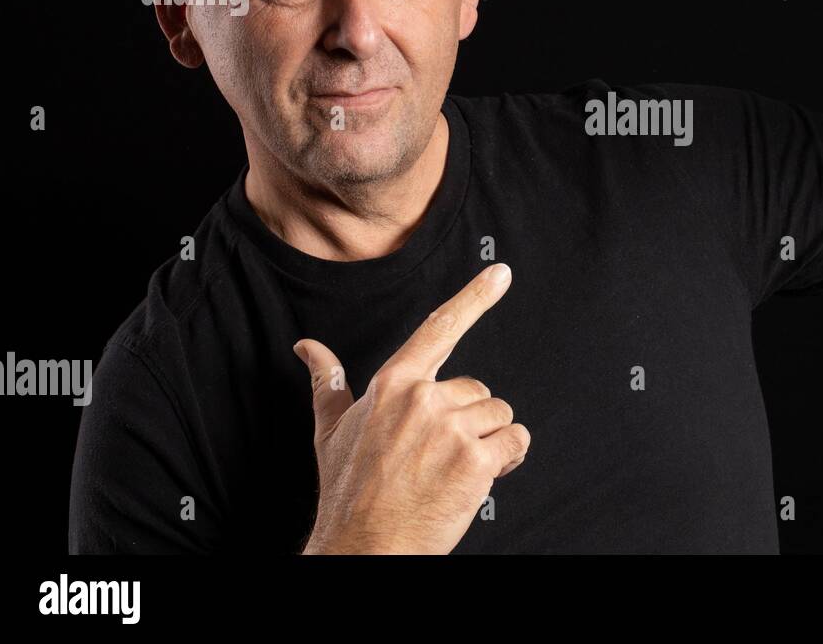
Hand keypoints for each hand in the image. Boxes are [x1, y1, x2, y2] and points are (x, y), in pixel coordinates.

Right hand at [293, 263, 529, 553]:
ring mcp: (449, 429)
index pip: (438, 330)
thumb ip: (327, 382)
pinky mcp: (474, 460)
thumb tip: (308, 348)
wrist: (364, 547)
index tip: (499, 274)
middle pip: (477, 391)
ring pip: (499, 417)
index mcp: (392, 385)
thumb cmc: (348, 493)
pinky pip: (514, 442)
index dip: (473, 297)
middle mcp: (422, 400)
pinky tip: (478, 478)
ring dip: (488, 443)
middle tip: (439, 456)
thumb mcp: (330, 430)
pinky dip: (507, 460)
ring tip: (453, 470)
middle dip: (468, 422)